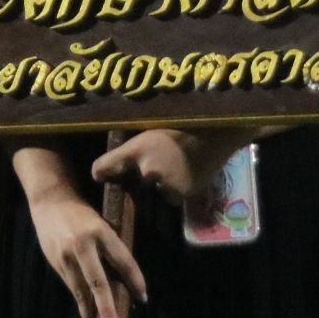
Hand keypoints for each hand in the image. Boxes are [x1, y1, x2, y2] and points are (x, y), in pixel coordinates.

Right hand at [25, 185, 146, 317]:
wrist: (50, 202)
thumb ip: (111, 247)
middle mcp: (83, 246)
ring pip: (82, 293)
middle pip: (98, 284)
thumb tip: (125, 279)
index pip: (123, 261)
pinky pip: (74, 290)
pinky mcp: (56, 265)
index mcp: (100, 231)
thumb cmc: (83, 213)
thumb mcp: (101, 223)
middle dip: (107, 310)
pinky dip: (83, 308)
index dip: (134, 281)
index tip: (143, 299)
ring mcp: (67, 257)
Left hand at [91, 128, 239, 203]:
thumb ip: (136, 145)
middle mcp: (147, 170)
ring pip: (155, 189)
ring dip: (161, 182)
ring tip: (176, 164)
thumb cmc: (184, 122)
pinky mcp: (183, 195)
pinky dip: (177, 188)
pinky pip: (172, 196)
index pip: (104, 166)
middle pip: (134, 179)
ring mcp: (166, 185)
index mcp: (137, 149)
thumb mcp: (153, 127)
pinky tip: (187, 172)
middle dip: (141, 175)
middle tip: (158, 160)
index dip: (101, 172)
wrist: (218, 131)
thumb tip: (119, 158)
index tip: (100, 175)